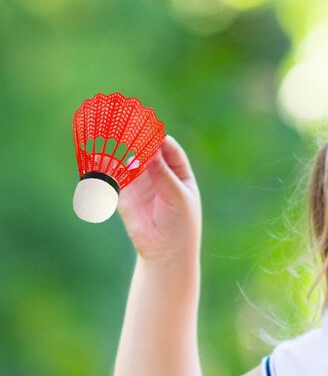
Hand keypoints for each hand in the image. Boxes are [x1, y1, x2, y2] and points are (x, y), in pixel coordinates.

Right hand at [117, 135, 201, 262]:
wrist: (165, 252)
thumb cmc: (181, 224)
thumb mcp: (176, 196)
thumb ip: (163, 173)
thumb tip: (150, 150)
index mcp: (179, 172)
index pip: (168, 148)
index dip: (158, 138)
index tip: (149, 131)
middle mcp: (160, 174)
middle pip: (146, 150)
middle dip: (136, 138)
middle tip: (124, 124)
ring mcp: (141, 183)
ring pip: (128, 160)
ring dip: (119, 148)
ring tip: (108, 134)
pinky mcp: (125, 194)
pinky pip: (114, 176)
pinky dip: (106, 165)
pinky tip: (98, 155)